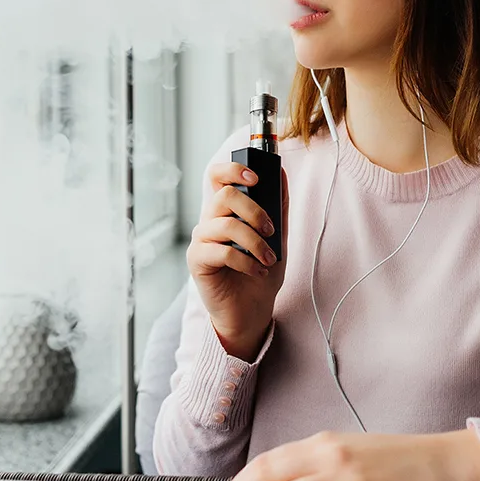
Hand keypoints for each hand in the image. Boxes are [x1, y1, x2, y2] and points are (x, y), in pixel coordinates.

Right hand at [185, 162, 288, 360]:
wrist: (252, 311)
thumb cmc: (260, 273)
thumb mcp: (278, 238)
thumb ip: (278, 208)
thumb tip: (282, 174)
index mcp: (227, 211)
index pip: (217, 175)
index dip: (233, 169)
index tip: (256, 179)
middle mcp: (210, 220)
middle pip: (225, 195)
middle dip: (255, 211)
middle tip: (271, 231)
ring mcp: (202, 240)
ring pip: (226, 224)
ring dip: (255, 243)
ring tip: (268, 260)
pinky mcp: (197, 260)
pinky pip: (222, 251)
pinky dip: (246, 262)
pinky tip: (257, 272)